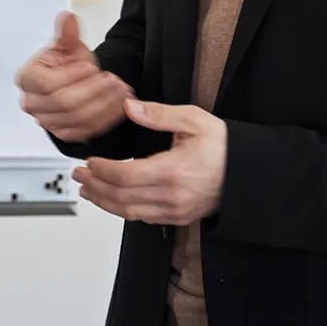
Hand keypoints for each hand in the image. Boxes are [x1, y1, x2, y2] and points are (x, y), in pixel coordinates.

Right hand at [15, 11, 132, 141]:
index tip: (91, 66)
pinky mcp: (64, 134)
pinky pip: (86, 130)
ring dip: (104, 105)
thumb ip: (68, 33)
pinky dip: (106, 119)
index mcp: (28, 79)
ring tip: (121, 90)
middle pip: (65, 103)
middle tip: (113, 80)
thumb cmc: (66, 63)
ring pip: (78, 119)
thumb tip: (68, 19)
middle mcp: (32, 103)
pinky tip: (119, 105)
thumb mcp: (68, 45)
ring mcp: (47, 121)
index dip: (72, 76)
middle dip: (93, 91)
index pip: (48, 84)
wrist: (73, 80)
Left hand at [72, 99, 226, 224]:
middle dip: (95, 186)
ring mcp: (174, 210)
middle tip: (78, 176)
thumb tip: (129, 106)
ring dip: (104, 201)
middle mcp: (171, 196)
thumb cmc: (223, 146)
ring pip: (129, 212)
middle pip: (121, 197)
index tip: (89, 162)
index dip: (102, 170)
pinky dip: (122, 210)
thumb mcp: (192, 119)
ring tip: (87, 190)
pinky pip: (143, 218)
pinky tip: (112, 200)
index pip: (125, 175)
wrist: (248, 173)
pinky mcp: (178, 217)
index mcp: (173, 170)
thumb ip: (157, 114)